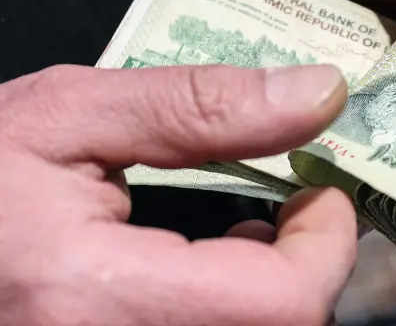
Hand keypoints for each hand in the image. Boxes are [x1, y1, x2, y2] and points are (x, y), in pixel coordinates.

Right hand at [0, 64, 355, 325]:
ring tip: (250, 230)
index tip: (320, 189)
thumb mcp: (67, 118)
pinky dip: (237, 310)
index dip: (327, 244)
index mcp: (90, 298)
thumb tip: (318, 92)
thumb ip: (199, 105)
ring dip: (277, 291)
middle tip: (294, 203)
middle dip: (308, 265)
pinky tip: (207, 270)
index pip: (282, 304)